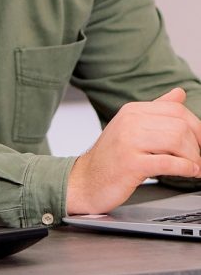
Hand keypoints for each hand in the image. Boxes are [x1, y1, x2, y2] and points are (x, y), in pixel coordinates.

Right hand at [66, 88, 200, 214]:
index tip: (199, 142)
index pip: (176, 110)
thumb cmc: (110, 158)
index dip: (196, 127)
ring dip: (193, 158)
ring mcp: (128, 142)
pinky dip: (186, 168)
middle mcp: (129, 122)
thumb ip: (156, 111)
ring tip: (194, 167)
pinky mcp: (130, 164)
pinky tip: (189, 172)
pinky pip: (169, 163)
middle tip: (197, 158)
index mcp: (132, 111)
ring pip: (177, 141)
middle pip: (180, 126)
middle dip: (197, 145)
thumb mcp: (130, 128)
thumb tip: (179, 93)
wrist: (84, 181)